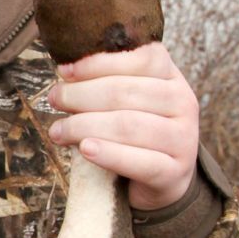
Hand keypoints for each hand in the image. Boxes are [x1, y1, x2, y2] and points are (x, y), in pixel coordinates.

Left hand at [47, 42, 198, 211]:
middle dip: (82, 94)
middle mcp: (183, 102)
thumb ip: (106, 83)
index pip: (140, 59)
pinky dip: (108, 154)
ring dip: (84, 126)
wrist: (165, 178)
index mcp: (171, 77)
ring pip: (128, 125)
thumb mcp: (128, 101)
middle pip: (126, 92)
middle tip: (55, 100)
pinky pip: (139, 162)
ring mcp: (184, 139)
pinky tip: (85, 149)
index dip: (98, 63)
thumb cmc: (136, 133)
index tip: (64, 72)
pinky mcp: (175, 172)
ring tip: (58, 131)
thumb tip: (65, 75)